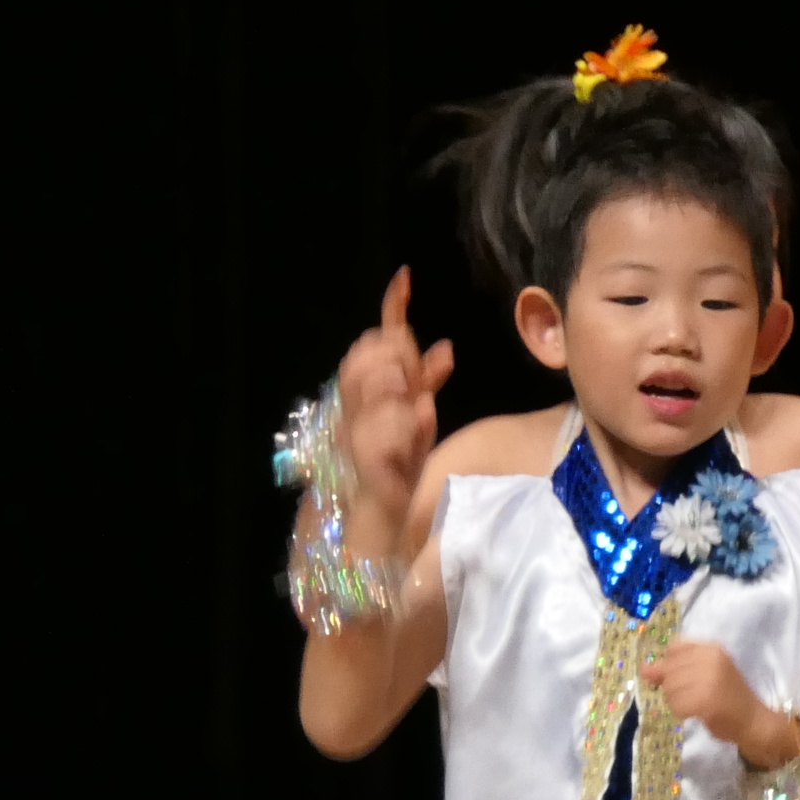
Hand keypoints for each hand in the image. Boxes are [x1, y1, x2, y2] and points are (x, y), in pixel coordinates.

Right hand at [335, 267, 453, 527]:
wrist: (372, 520)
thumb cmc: (396, 466)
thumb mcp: (417, 417)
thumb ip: (426, 382)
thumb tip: (444, 347)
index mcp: (372, 392)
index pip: (377, 343)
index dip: (391, 311)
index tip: (405, 278)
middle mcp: (356, 407)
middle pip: (366, 358)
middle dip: (389, 353)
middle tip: (407, 367)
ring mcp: (354, 434)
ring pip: (369, 391)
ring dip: (389, 384)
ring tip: (406, 392)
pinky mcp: (363, 465)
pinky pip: (375, 436)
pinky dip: (395, 425)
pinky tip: (412, 422)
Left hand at [647, 641, 784, 765]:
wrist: (754, 721)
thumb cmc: (729, 697)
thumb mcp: (702, 675)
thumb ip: (672, 670)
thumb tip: (643, 670)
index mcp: (712, 648)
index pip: (674, 648)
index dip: (674, 665)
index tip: (689, 677)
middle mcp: (711, 659)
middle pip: (669, 670)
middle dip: (675, 687)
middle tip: (697, 695)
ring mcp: (709, 679)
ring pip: (670, 689)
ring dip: (678, 702)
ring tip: (698, 705)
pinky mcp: (706, 700)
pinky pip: (677, 705)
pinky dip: (682, 713)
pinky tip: (696, 713)